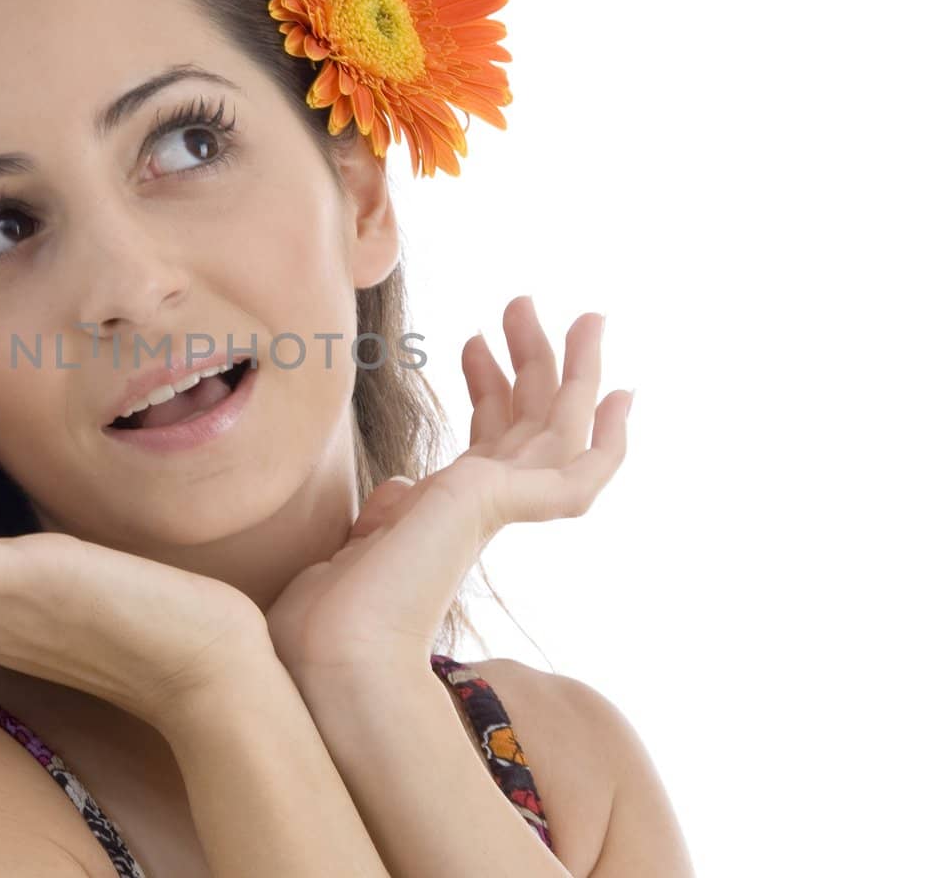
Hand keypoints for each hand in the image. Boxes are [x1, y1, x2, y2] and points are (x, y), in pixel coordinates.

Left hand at [266, 296, 632, 680]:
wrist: (330, 648)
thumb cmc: (330, 611)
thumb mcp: (360, 540)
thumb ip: (391, 509)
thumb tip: (407, 486)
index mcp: (447, 517)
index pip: (484, 443)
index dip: (489, 389)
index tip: (474, 340)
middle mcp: (478, 513)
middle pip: (525, 423)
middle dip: (529, 359)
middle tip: (522, 302)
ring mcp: (495, 513)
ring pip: (559, 432)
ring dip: (570, 370)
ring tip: (576, 313)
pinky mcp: (502, 509)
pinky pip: (579, 477)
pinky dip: (606, 441)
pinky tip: (621, 397)